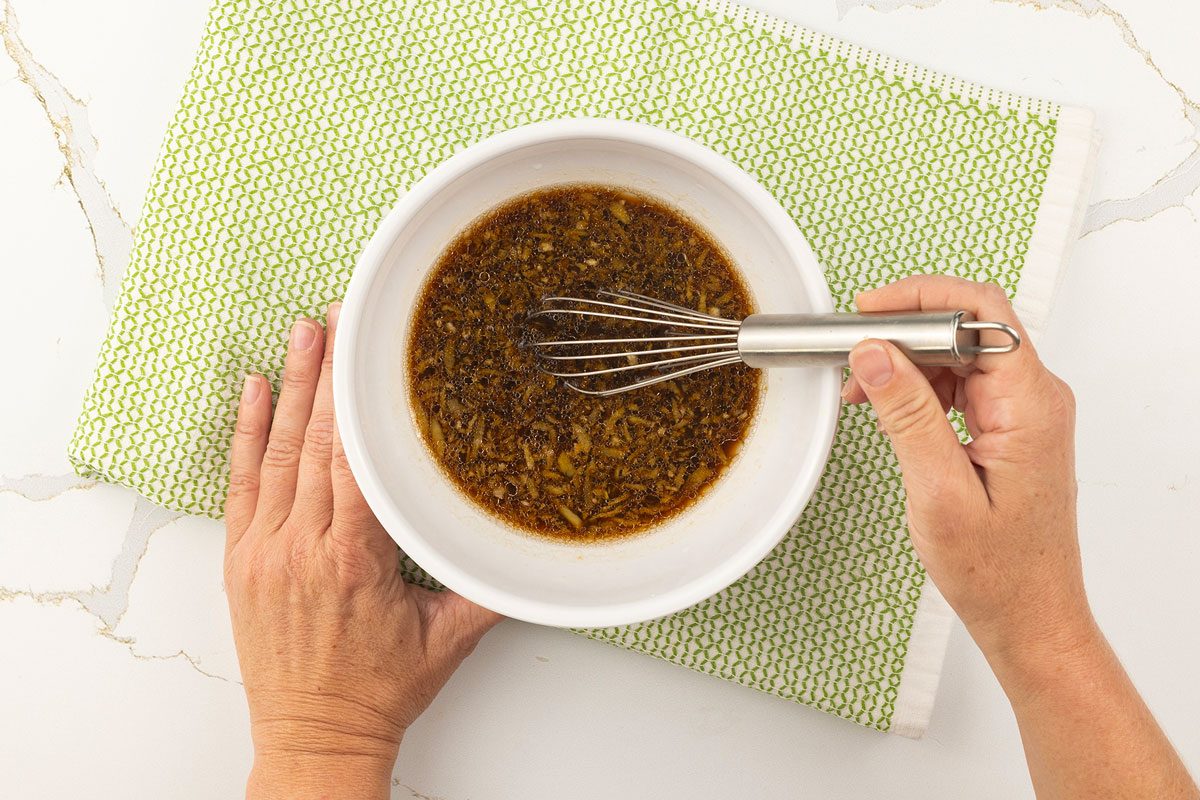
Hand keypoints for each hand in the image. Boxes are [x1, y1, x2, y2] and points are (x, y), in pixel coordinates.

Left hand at [224, 304, 500, 799]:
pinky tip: (254, 392)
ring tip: (301, 334)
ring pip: (278, 454)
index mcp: (355, 559)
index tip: (369, 350)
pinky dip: (246, 434)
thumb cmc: (379, 693)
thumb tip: (535, 549)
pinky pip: (242, 485)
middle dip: (328, 373)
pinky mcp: (242, 561)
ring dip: (290, 389)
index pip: (356, 459)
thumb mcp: (448, 640)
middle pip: (317, 442)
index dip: (360, 398)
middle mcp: (303, 547)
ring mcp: (265, 552)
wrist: (314, 738)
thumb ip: (489, 588)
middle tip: (338, 317)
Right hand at [843, 276, 1198, 797]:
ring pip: (960, 355)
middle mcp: (1035, 400)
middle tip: (853, 353)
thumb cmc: (998, 571)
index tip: (868, 311)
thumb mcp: (938, 491)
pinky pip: (961, 385)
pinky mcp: (1009, 429)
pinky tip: (886, 408)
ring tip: (861, 391)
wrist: (1029, 616)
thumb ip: (907, 415)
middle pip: (967, 327)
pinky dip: (919, 389)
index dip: (921, 298)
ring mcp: (1023, 414)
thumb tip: (875, 354)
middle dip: (903, 333)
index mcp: (1029, 405)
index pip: (981, 312)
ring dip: (907, 363)